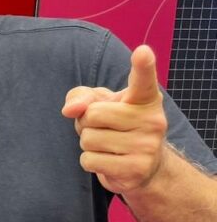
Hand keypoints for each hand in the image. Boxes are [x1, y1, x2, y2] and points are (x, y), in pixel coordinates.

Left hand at [61, 45, 168, 193]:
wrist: (142, 166)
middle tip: (104, 128)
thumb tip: (70, 110)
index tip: (142, 52)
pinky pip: (89, 160)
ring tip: (108, 144)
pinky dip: (90, 161)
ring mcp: (147, 146)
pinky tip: (108, 160)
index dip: (143, 65)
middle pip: (92, 115)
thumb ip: (81, 97)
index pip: (143, 80)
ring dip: (88, 144)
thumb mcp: (99, 104)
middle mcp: (152, 120)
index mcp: (145, 98)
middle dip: (86, 123)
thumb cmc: (115, 125)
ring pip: (88, 140)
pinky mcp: (136, 169)